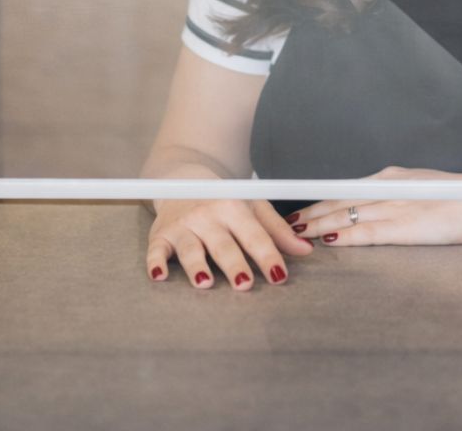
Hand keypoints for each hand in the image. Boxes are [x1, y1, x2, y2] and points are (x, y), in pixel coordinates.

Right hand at [146, 196, 314, 290]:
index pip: (254, 236)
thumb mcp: (253, 208)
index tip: (279, 277)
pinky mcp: (161, 235)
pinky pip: (155, 250)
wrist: (184, 179)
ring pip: (190, 248)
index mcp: (234, 208)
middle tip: (244, 283)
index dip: (267, 256)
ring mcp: (183, 226)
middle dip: (233, 263)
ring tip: (205, 282)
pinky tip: (159, 276)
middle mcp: (207, 216)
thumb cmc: (224, 201)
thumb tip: (306, 251)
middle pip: (222, 244)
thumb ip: (277, 231)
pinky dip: (155, 263)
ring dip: (196, 265)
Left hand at [287, 166, 461, 246]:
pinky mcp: (403, 227)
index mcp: (391, 179)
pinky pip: (367, 232)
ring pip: (346, 216)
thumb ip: (396, 194)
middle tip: (287, 221)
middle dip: (311, 212)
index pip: (346, 190)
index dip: (322, 200)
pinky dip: (346, 237)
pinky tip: (329, 241)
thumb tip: (375, 205)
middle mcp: (387, 189)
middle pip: (339, 201)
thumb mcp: (420, 187)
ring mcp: (393, 207)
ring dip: (319, 225)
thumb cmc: (458, 199)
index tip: (302, 208)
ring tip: (297, 232)